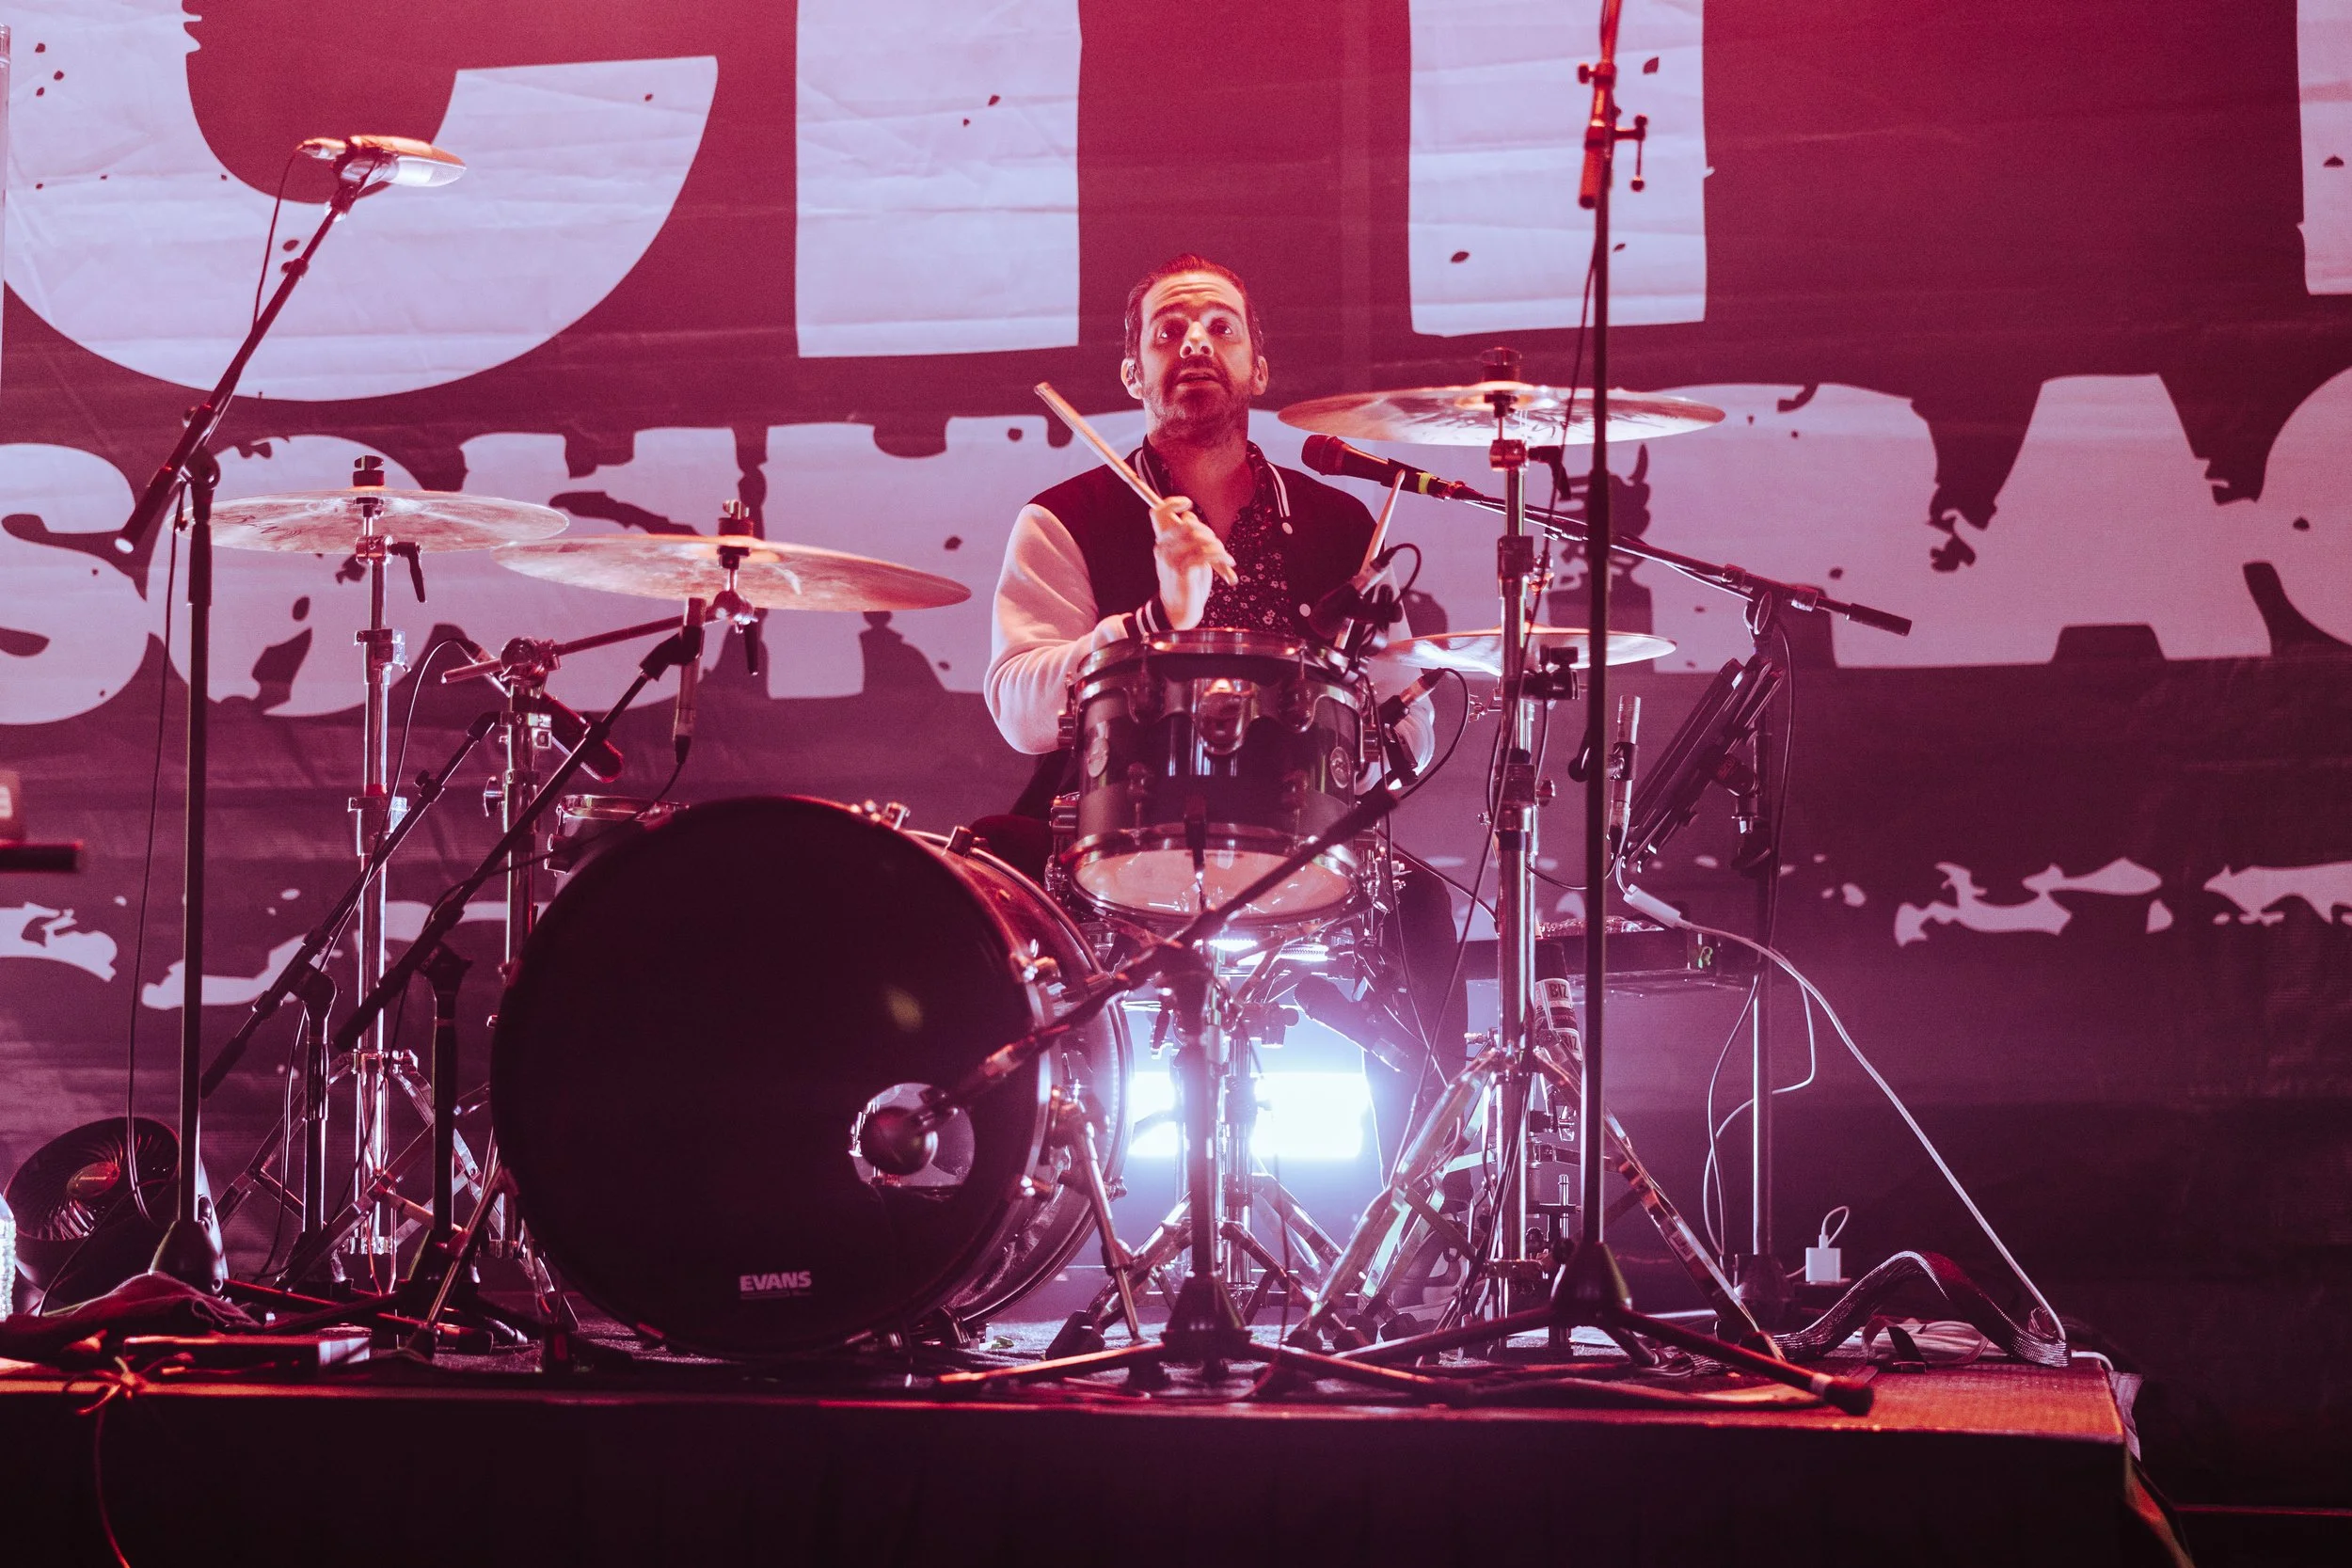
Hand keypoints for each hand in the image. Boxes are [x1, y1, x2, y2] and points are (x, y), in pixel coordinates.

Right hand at [1148, 494, 1236, 630]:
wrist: (1178, 610)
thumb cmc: (1185, 582)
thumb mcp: (1185, 556)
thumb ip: (1187, 537)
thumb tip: (1189, 516)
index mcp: (1162, 542)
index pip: (1157, 513)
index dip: (1172, 503)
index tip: (1188, 503)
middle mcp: (1163, 548)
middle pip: (1188, 524)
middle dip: (1208, 532)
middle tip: (1217, 544)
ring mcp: (1171, 559)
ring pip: (1199, 538)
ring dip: (1217, 546)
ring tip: (1225, 556)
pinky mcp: (1183, 570)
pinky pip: (1206, 553)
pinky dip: (1221, 556)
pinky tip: (1228, 562)